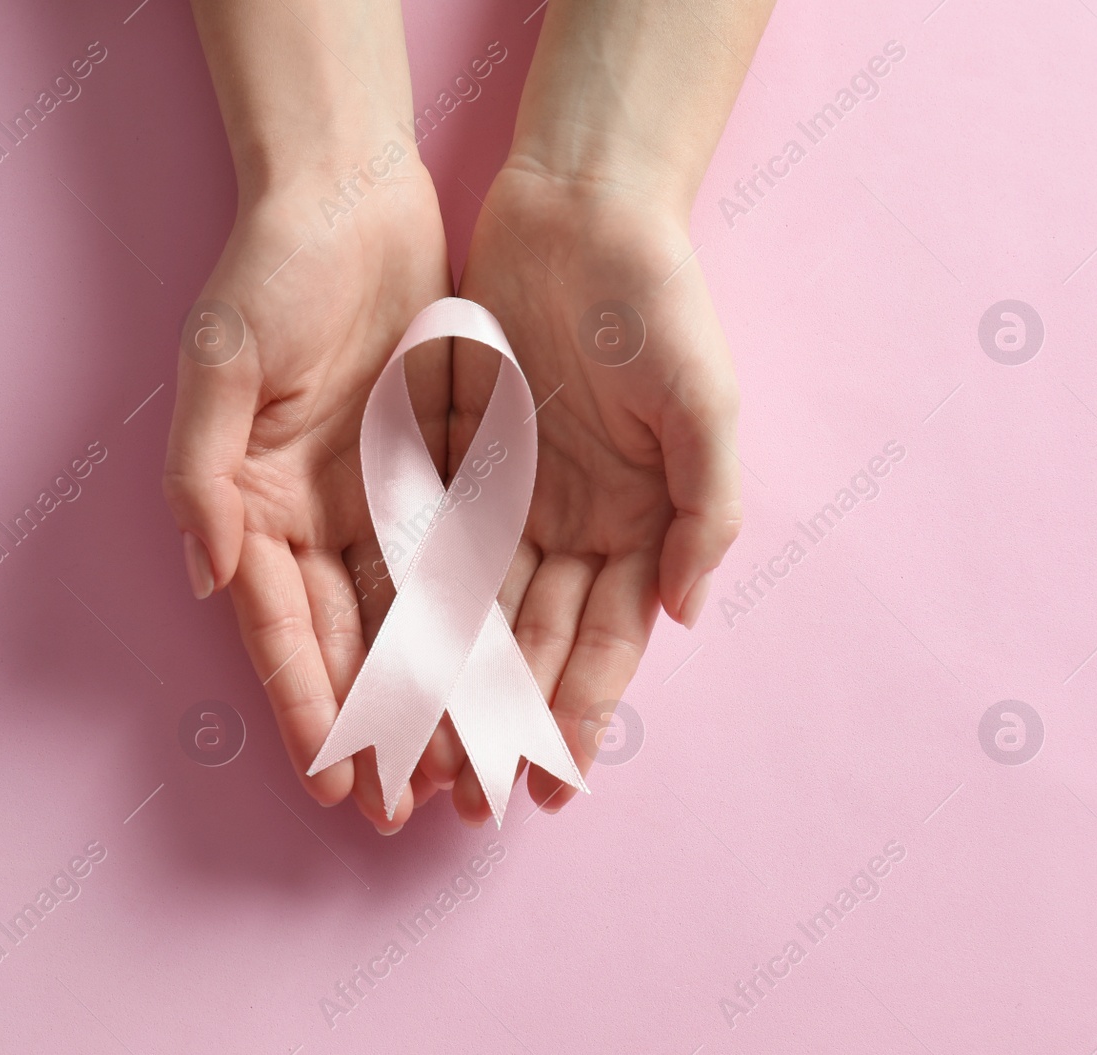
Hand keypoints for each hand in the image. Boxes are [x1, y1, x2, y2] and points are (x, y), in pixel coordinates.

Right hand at [163, 163, 453, 833]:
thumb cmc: (268, 271)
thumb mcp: (217, 362)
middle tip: (406, 809)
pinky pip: (460, 560)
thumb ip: (202, 475)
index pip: (282, 629)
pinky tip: (499, 678)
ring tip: (460, 769)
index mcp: (251, 506)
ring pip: (409, 619)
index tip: (335, 781)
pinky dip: (475, 621)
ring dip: (431, 695)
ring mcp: (375, 501)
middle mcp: (312, 519)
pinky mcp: (433, 472)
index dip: (308, 706)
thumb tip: (210, 580)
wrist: (350, 195)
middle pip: (348, 642)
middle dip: (376, 727)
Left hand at [433, 159, 743, 822]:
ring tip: (421, 755)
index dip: (579, 715)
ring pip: (476, 611)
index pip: (605, 641)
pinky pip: (430, 545)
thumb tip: (686, 612)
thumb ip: (707, 510)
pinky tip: (389, 663)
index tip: (554, 789)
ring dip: (451, 685)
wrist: (583, 209)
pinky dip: (412, 606)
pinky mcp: (459, 459)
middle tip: (471, 803)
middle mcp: (574, 523)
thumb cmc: (658, 303)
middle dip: (504, 725)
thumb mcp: (706, 405)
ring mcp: (514, 496)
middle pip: (533, 644)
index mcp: (640, 522)